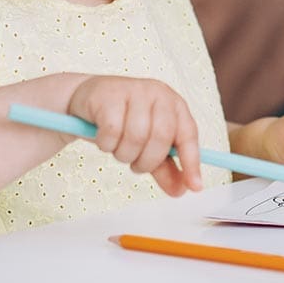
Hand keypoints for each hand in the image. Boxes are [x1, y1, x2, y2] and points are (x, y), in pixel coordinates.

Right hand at [67, 76, 202, 195]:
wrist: (89, 100)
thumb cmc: (123, 121)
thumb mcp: (148, 145)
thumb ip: (164, 167)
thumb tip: (181, 191)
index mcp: (174, 104)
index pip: (188, 134)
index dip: (192, 162)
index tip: (195, 187)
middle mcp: (158, 94)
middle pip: (161, 137)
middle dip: (147, 161)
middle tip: (135, 164)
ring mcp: (134, 91)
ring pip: (135, 137)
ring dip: (124, 154)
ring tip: (118, 148)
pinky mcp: (109, 96)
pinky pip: (112, 131)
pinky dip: (106, 144)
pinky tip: (104, 138)